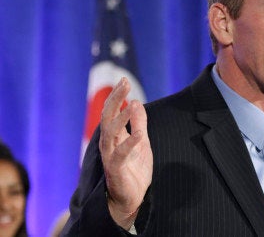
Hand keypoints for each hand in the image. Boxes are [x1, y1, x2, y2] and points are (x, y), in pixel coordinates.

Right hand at [99, 77, 152, 228]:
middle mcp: (109, 143)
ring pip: (110, 133)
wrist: (132, 198)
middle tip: (124, 83)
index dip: (117, 96)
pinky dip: (129, 144)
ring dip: (120, 118)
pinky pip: (120, 154)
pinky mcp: (116, 169)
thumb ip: (138, 123)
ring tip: (130, 104)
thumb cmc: (134, 169)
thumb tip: (136, 102)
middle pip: (108, 117)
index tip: (124, 80)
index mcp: (114, 136)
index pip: (112, 111)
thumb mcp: (141, 142)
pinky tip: (139, 135)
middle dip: (115, 99)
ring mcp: (110, 156)